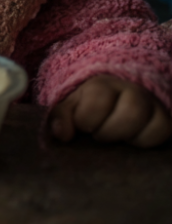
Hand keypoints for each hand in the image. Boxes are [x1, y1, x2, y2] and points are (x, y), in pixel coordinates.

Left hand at [49, 75, 171, 146]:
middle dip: (111, 131)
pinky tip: (132, 140)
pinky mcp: (164, 115)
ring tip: (116, 138)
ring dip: (131, 136)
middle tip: (99, 135)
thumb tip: (61, 135)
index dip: (86, 118)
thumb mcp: (72, 105)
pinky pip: (164, 130)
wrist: (114, 92)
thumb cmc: (89, 103)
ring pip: (154, 122)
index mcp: (103, 83)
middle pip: (132, 111)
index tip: (82, 126)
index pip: (99, 98)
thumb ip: (61, 116)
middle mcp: (132, 89)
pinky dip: (148, 140)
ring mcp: (151, 102)